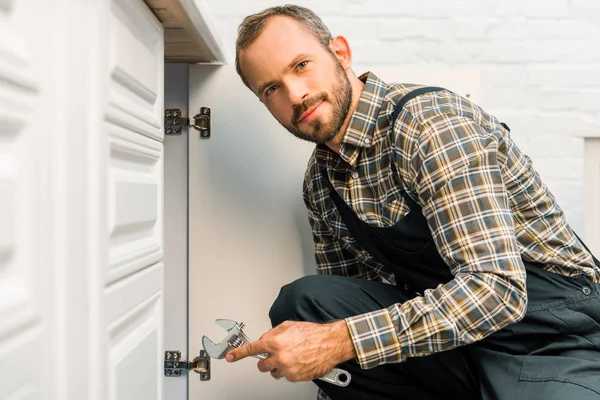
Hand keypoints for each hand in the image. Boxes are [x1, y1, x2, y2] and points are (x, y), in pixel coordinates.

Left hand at [225, 320, 355, 381]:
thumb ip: (273, 333)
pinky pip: (286, 376)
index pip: (252, 349)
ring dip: (278, 366)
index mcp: (276, 342)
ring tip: (291, 357)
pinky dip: (289, 370)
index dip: (239, 354)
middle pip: (261, 365)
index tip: (230, 357)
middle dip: (265, 360)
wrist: (330, 344)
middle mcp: (280, 357)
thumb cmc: (313, 333)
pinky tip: (298, 362)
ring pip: (273, 372)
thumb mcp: (289, 325)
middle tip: (275, 354)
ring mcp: (287, 369)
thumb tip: (264, 340)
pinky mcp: (296, 377)